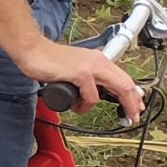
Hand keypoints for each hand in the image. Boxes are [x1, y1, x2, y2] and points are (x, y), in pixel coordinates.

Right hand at [17, 37, 143, 120]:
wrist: (32, 50)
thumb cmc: (47, 59)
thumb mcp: (74, 68)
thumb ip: (86, 77)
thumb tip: (92, 92)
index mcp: (98, 59)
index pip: (123, 78)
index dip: (132, 94)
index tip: (135, 106)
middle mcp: (98, 61)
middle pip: (126, 83)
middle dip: (133, 103)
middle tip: (133, 116)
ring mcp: (91, 67)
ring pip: (118, 88)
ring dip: (116, 106)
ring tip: (103, 113)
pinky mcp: (81, 73)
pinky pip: (92, 97)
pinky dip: (85, 106)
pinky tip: (76, 105)